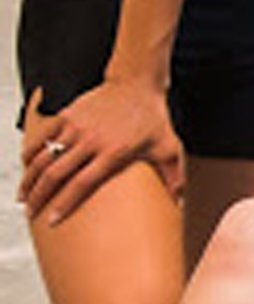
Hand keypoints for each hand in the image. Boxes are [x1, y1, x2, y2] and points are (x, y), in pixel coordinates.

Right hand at [19, 79, 185, 222]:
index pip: (82, 183)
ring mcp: (76, 127)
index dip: (64, 204)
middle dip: (39, 197)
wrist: (136, 83)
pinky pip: (41, 138)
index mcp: (114, 151)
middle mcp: (91, 140)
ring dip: (29, 179)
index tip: (52, 220)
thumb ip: (173, 176)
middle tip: (31, 214)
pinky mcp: (66, 115)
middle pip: (55, 174)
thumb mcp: (168, 146)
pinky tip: (26, 168)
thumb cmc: (152, 117)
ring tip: (24, 197)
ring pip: (43, 157)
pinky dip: (30, 154)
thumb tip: (179, 203)